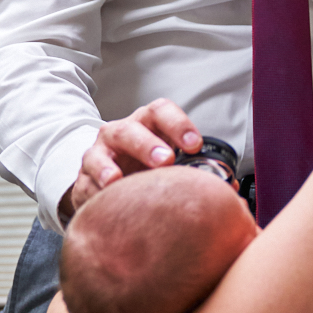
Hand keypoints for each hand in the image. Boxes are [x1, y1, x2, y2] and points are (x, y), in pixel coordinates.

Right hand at [58, 99, 202, 223]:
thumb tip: (229, 192)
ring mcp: (99, 154)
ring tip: (118, 180)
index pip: (161, 111)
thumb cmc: (147, 167)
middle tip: (165, 161)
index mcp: (148, 124)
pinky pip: (85, 184)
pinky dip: (94, 193)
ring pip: (101, 153)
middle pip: (130, 130)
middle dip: (147, 144)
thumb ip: (194, 171)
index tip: (194, 145)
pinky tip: (103, 201)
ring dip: (110, 167)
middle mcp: (121, 133)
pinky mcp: (83, 177)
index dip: (178, 124)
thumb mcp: (169, 163)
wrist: (109, 178)